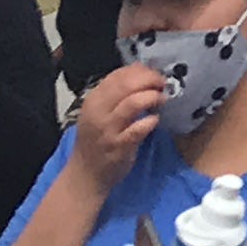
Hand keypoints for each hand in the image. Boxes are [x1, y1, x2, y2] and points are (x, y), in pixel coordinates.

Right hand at [74, 64, 168, 190]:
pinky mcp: (119, 147)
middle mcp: (98, 112)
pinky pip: (137, 130)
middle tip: (161, 83)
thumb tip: (141, 70)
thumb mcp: (99, 112)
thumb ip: (116, 93)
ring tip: (161, 98)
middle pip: (126, 85)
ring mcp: (108, 130)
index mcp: (94, 100)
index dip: (140, 71)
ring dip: (151, 97)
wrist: (85, 174)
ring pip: (132, 103)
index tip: (153, 73)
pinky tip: (155, 120)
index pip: (117, 75)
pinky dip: (149, 122)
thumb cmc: (95, 141)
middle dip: (148, 80)